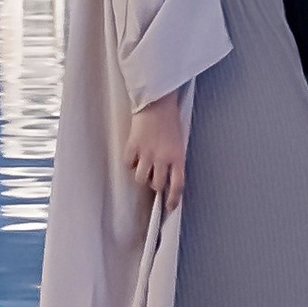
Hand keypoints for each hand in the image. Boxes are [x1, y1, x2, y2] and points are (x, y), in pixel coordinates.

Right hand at [125, 91, 185, 208]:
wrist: (156, 99)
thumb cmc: (170, 117)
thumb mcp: (178, 139)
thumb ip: (174, 158)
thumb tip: (168, 176)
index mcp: (177, 156)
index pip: (177, 185)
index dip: (173, 199)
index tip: (169, 206)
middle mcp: (162, 158)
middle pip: (157, 185)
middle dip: (155, 183)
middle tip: (154, 175)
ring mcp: (146, 153)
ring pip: (141, 179)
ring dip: (142, 175)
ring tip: (143, 164)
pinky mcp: (133, 146)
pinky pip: (128, 164)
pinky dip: (130, 162)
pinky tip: (134, 154)